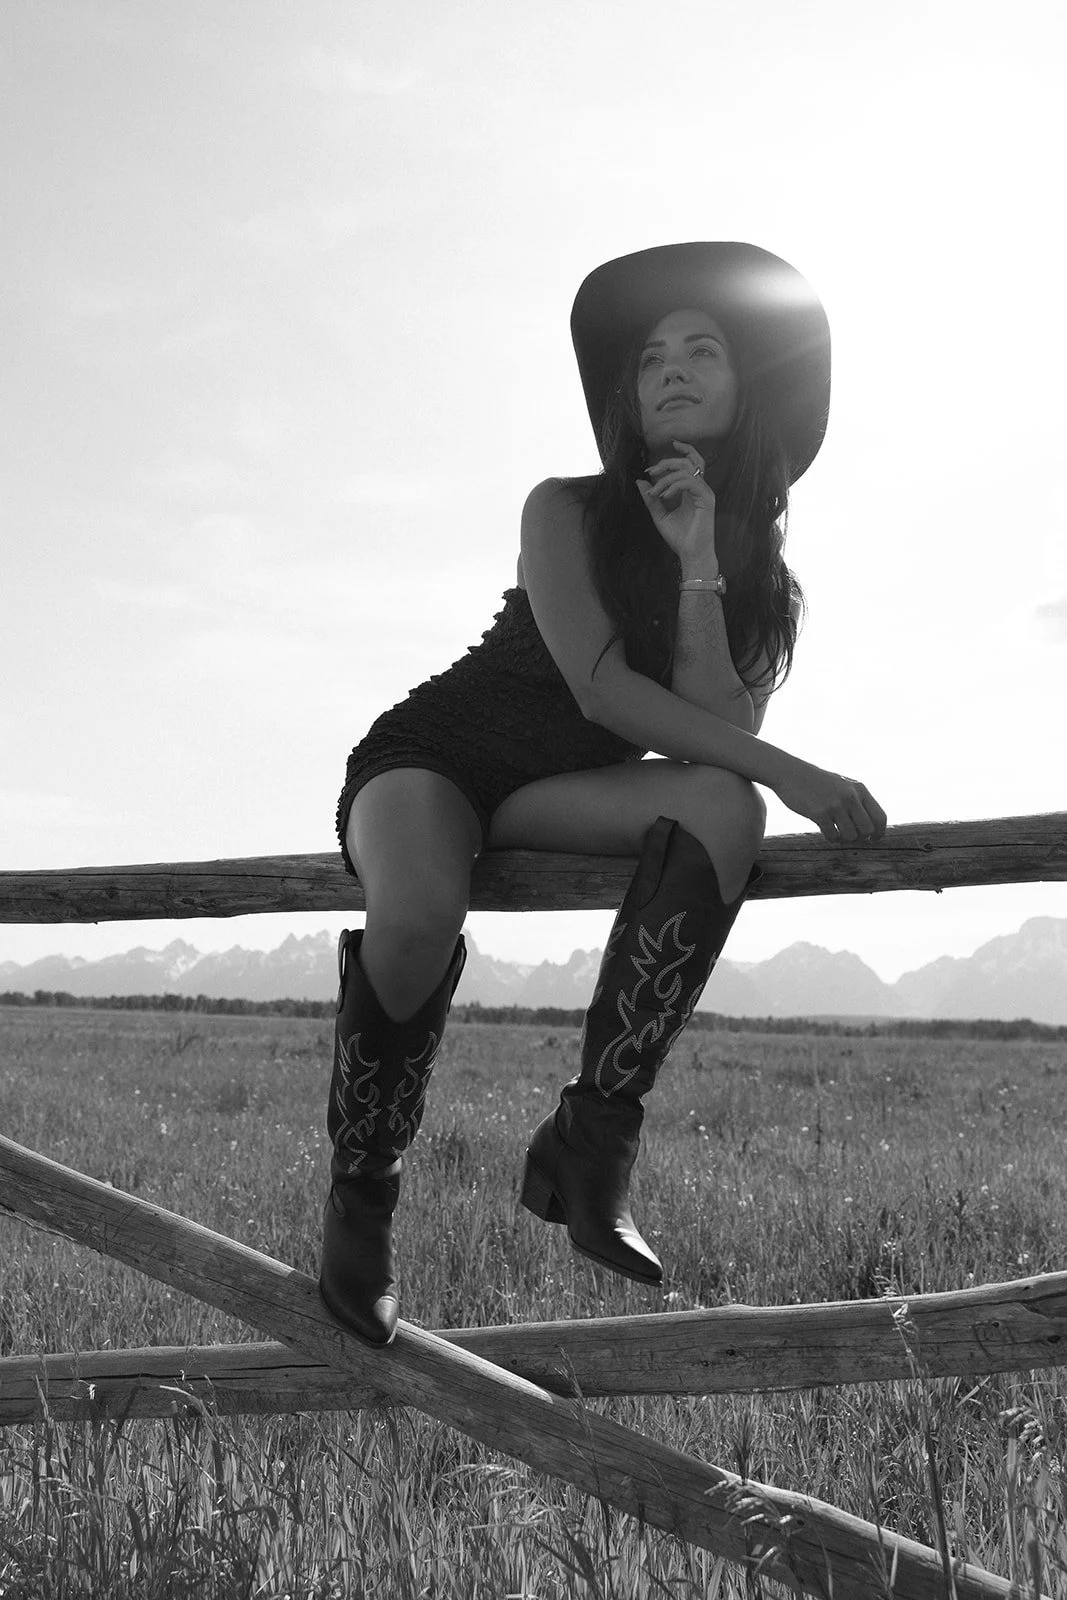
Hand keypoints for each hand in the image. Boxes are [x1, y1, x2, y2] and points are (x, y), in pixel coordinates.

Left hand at [637, 441, 717, 567]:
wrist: (690, 554)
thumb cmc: (679, 538)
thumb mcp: (659, 515)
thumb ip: (651, 499)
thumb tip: (640, 482)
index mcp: (691, 490)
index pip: (691, 462)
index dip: (682, 450)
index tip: (662, 453)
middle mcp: (700, 488)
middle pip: (688, 461)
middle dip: (667, 463)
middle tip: (650, 472)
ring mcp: (705, 493)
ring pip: (686, 470)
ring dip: (666, 478)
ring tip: (655, 493)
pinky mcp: (707, 499)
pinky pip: (689, 482)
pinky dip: (674, 486)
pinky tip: (664, 496)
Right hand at [772, 758, 887, 843]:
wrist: (791, 773)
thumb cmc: (817, 782)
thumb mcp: (843, 784)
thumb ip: (857, 800)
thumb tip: (870, 827)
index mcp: (860, 789)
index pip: (880, 817)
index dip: (879, 833)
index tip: (872, 839)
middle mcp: (850, 796)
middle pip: (867, 830)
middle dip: (860, 838)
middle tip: (850, 836)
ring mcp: (835, 805)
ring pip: (851, 836)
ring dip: (844, 839)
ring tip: (836, 831)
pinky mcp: (819, 813)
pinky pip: (833, 836)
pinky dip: (831, 838)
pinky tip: (825, 830)